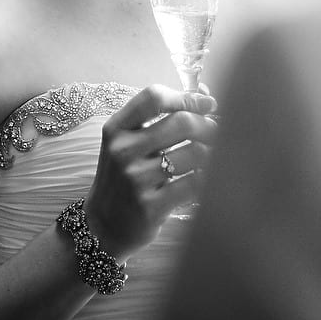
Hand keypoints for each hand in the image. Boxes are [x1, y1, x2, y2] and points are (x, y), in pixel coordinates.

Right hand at [82, 84, 217, 257]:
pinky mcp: (151, 206)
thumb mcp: (128, 143)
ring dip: (211, 153)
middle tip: (217, 133)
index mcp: (116, 129)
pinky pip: (194, 183)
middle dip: (208, 126)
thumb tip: (205, 93)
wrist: (102, 226)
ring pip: (194, 153)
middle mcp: (122, 151)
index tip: (208, 104)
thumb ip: (159, 118)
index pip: (154, 98)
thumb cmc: (123, 178)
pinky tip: (206, 179)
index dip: (187, 97)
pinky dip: (207, 179)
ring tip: (211, 158)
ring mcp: (136, 180)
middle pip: (181, 122)